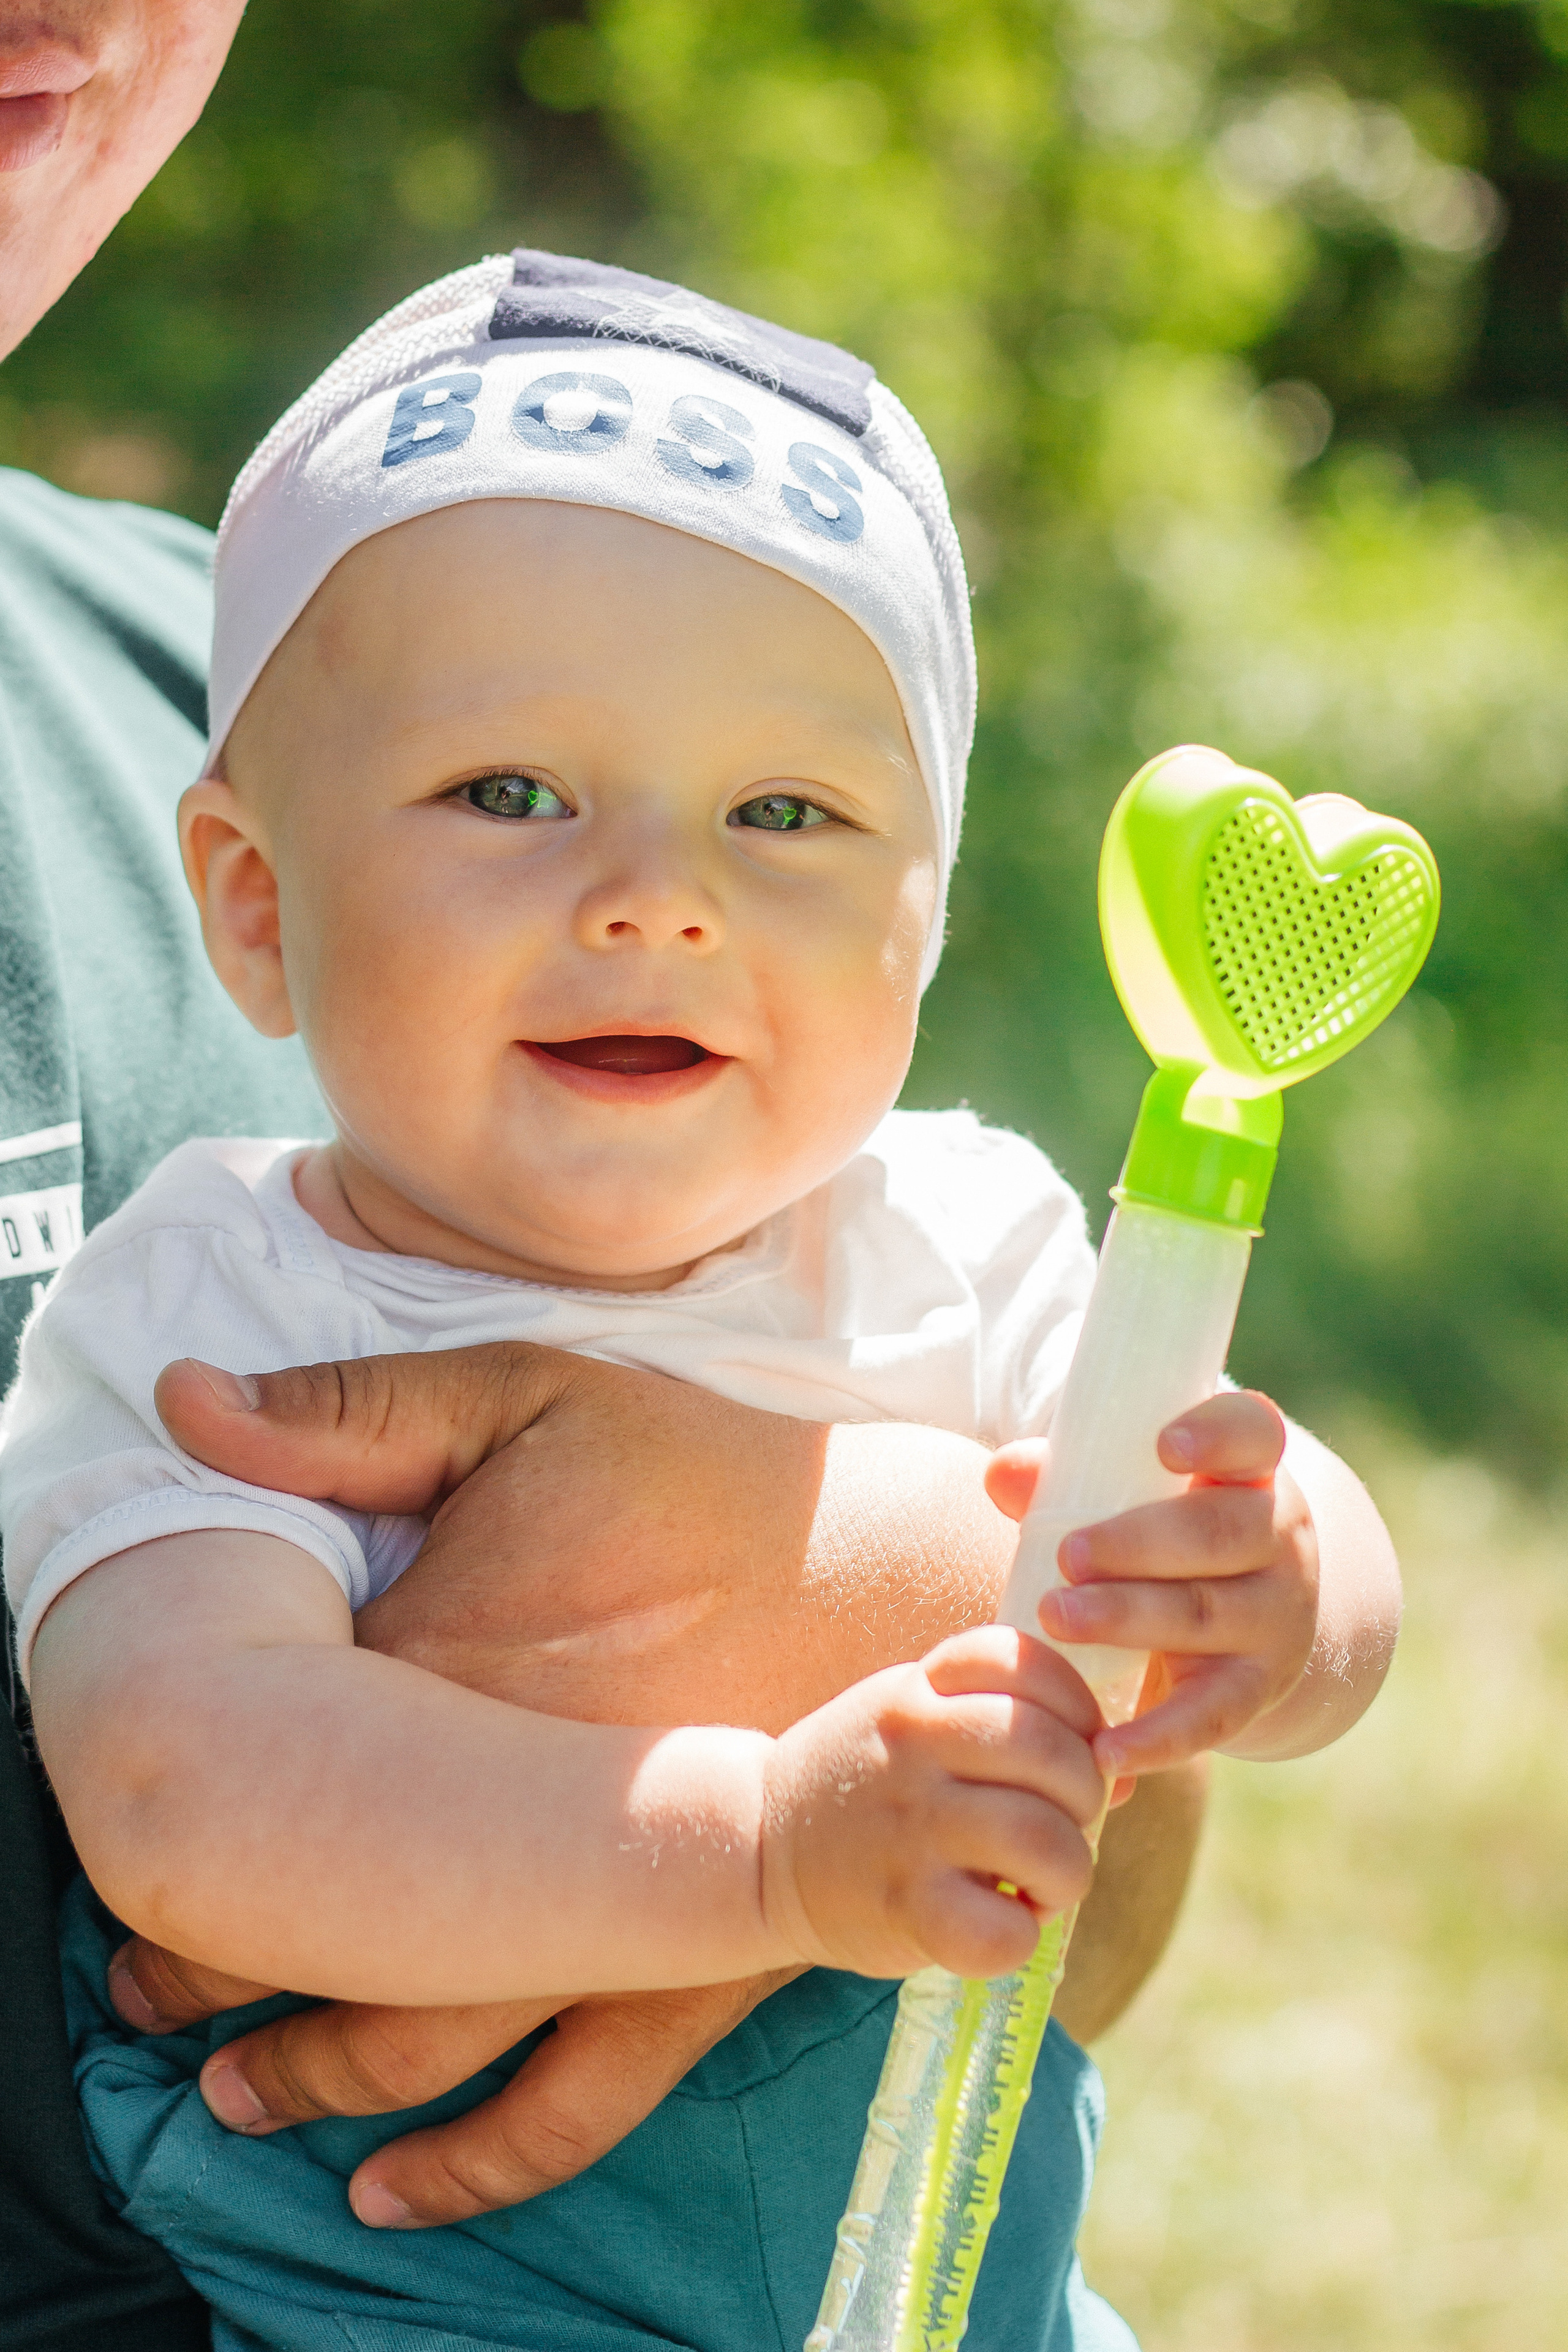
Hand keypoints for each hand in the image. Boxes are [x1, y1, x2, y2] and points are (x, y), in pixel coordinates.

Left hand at [133, 1340, 1018, 2222]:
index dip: (177, 1823)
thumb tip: (184, 1402)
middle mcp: (502, 1822)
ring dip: (310, 2077)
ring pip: (413, 2042)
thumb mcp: (527, 1400)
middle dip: (211, 1977)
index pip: (261, 1779)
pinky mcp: (691, 1966)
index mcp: (438, 1678)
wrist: (899, 1561)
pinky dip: (477, 2163)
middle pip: (313, 1932)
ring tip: (234, 2098)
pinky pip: (567, 2106)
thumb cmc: (707, 1476)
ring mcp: (601, 1910)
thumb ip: (351, 1413)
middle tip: (143, 1991)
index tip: (123, 1843)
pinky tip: (400, 2190)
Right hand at [763, 1626, 1105, 1980]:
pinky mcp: (903, 1908)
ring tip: (1038, 1883)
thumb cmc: (864, 1782)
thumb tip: (1125, 1772)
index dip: (1080, 1707)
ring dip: (1067, 1871)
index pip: (1029, 1663)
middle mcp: (914, 1745)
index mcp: (921, 1690)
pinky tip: (998, 1923)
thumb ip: (1007, 1721)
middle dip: (1087, 1795)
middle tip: (1063, 1824)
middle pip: (1055, 1753)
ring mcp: (909, 1828)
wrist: (757, 1847)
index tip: (1075, 1745)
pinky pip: (1002, 1930)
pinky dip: (1020, 1937)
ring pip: (1045, 1840)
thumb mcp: (916, 1717)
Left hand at [986, 1389, 1318, 1780]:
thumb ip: (1067, 1478)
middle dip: (1140, 1544)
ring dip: (1130, 1618)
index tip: (1165, 1444)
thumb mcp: (1134, 1492)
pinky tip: (1105, 1751)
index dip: (1217, 1434)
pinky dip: (1158, 1738)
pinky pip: (1211, 1715)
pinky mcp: (1256, 1687)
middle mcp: (1277, 1538)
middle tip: (1069, 1554)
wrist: (1244, 1615)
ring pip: (1208, 1615)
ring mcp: (1275, 1616)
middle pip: (1218, 1533)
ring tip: (1056, 1617)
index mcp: (1249, 1470)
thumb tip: (1003, 1474)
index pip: (1252, 1434)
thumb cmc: (1164, 1530)